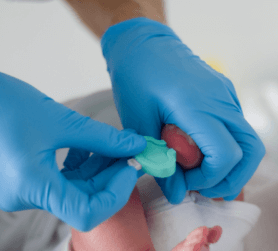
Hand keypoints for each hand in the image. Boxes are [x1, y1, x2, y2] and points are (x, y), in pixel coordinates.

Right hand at [0, 72, 145, 230]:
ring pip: (77, 188)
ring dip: (101, 167)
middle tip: (132, 152)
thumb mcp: (61, 121)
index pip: (86, 213)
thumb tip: (135, 144)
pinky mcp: (28, 178)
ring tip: (118, 144)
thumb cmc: (6, 104)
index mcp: (31, 186)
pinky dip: (84, 164)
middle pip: (85, 199)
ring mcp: (26, 188)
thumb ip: (102, 137)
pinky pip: (64, 179)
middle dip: (113, 175)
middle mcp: (27, 195)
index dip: (116, 193)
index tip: (130, 167)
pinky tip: (92, 145)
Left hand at [101, 18, 264, 202]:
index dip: (208, 178)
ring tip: (203, 175)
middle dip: (231, 178)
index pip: (226, 154)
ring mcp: (225, 95)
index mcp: (197, 106)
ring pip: (248, 139)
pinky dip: (225, 146)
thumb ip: (158, 160)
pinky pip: (235, 126)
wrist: (142, 43)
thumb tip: (175, 194)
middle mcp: (220, 100)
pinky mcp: (223, 93)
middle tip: (204, 189)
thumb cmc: (135, 77)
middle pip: (251, 150)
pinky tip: (200, 151)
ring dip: (232, 165)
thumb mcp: (138, 122)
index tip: (184, 182)